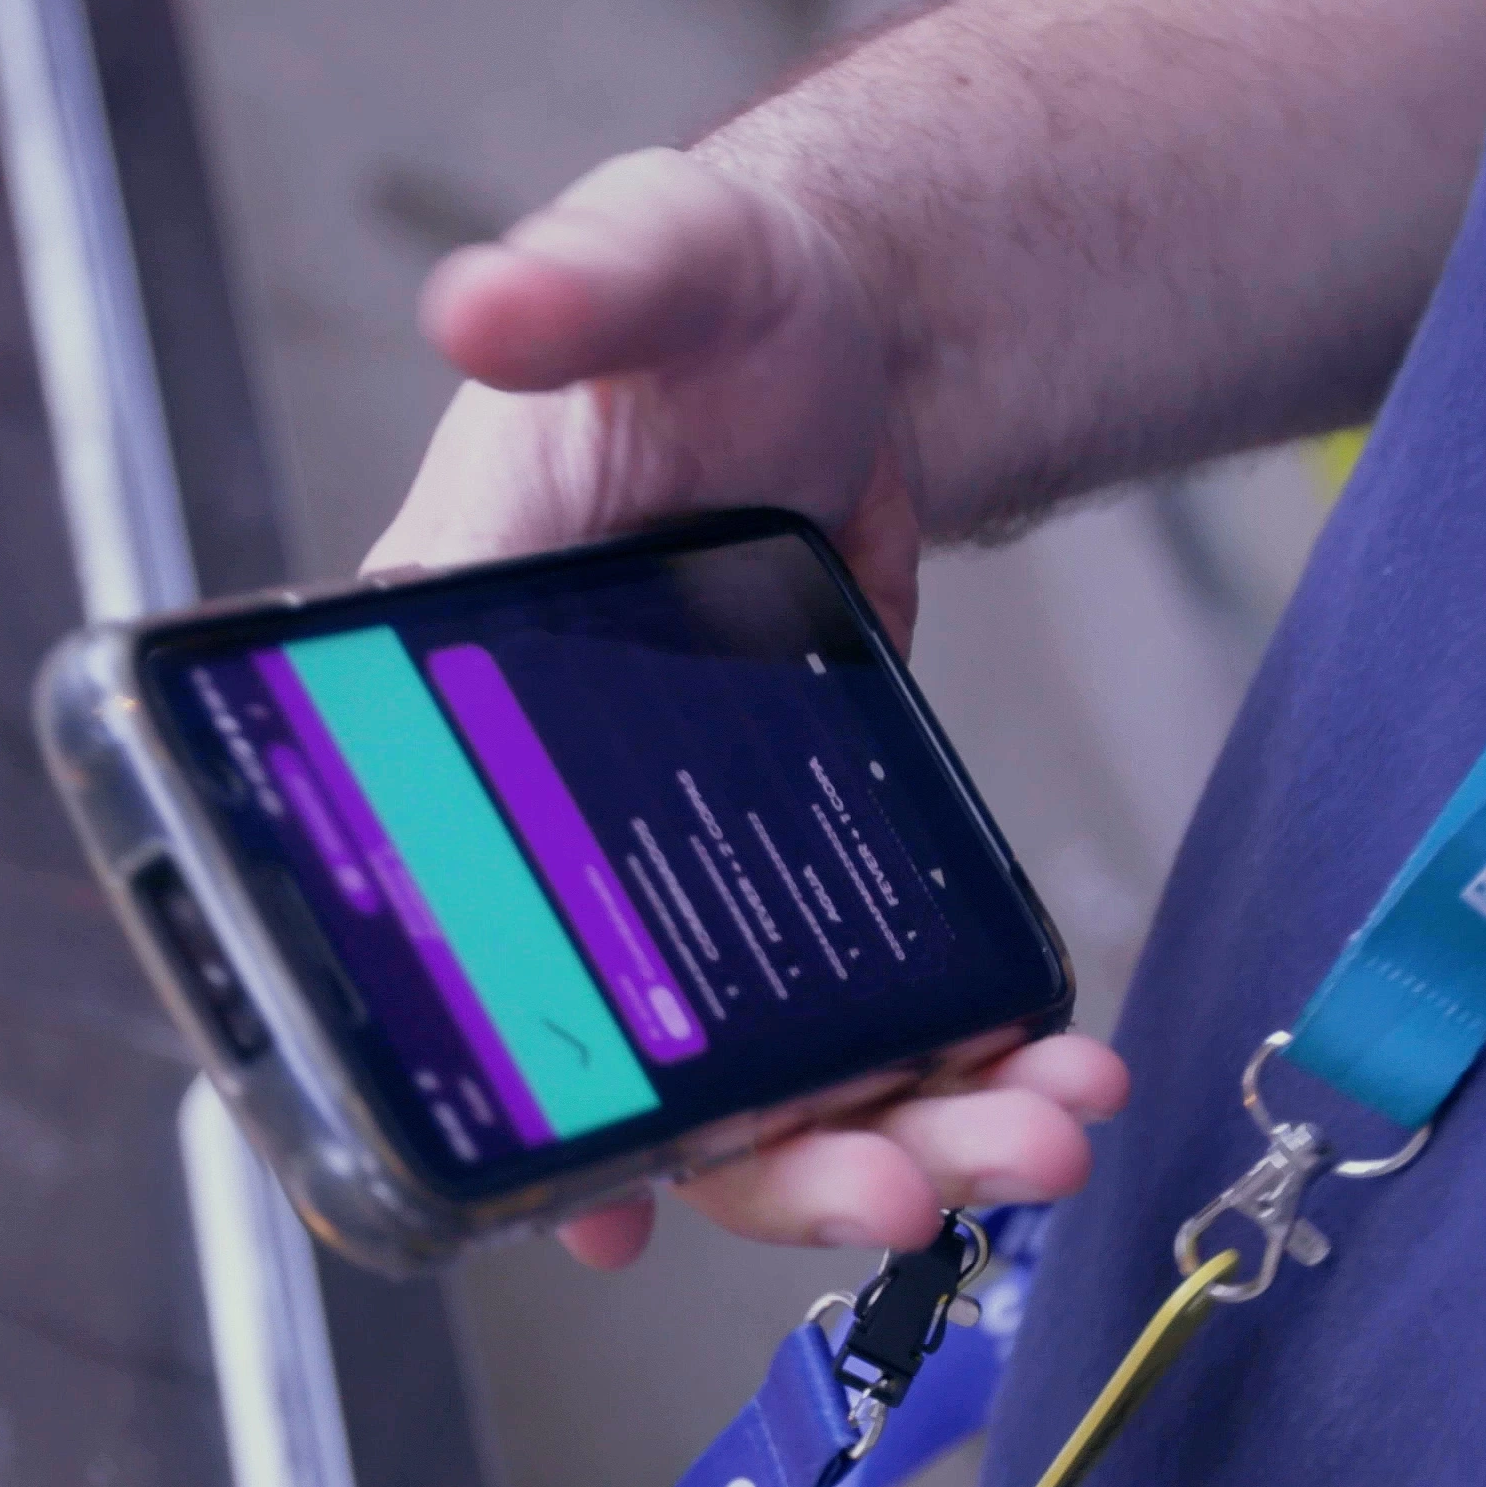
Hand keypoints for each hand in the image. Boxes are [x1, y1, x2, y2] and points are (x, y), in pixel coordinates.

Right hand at [369, 147, 1129, 1268]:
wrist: (860, 332)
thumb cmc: (709, 306)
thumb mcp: (648, 271)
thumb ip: (572, 290)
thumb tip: (484, 306)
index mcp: (446, 722)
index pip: (434, 946)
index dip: (495, 1108)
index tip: (594, 1215)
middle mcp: (547, 835)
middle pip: (628, 1067)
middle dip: (771, 1163)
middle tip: (904, 1191)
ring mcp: (678, 871)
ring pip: (761, 1075)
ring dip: (896, 1139)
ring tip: (1038, 1136)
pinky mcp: (795, 871)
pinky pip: (858, 1013)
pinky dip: (957, 1066)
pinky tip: (1052, 1067)